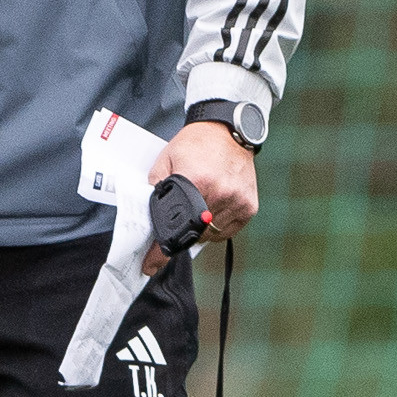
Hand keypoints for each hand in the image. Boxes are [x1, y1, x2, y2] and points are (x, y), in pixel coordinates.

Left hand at [143, 119, 259, 274]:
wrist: (228, 131)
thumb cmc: (194, 146)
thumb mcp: (164, 162)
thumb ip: (154, 190)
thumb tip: (147, 221)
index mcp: (195, 181)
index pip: (176, 226)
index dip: (161, 250)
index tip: (151, 265)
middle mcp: (220, 193)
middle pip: (193, 233)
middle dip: (179, 235)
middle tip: (173, 227)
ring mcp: (237, 201)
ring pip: (210, 235)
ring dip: (198, 230)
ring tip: (196, 207)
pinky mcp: (249, 206)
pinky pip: (227, 231)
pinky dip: (215, 227)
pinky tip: (212, 208)